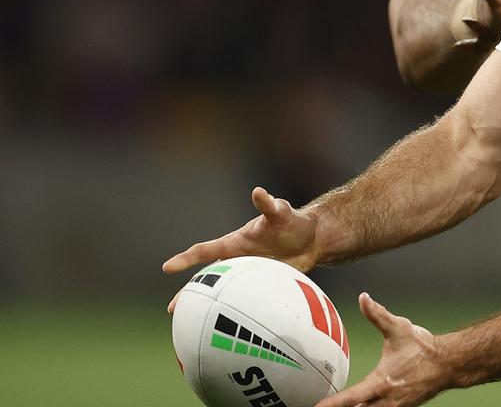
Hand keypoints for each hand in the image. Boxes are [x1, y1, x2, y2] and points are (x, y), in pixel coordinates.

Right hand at [162, 187, 318, 311]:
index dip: (186, 258)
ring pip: (222, 292)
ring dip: (208, 306)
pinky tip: (230, 329)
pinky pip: (243, 302)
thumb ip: (269, 205)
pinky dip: (234, 313)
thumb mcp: (281, 213)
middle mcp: (237, 260)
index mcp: (235, 243)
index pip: (205, 251)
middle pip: (207, 277)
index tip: (167, 267)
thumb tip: (259, 192)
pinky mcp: (260, 286)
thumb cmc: (293, 222)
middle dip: (189, 291)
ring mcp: (247, 275)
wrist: (312, 239)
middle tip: (173, 309)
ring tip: (191, 325)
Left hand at [316, 293, 448, 406]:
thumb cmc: (424, 348)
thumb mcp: (399, 328)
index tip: (317, 406)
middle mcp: (387, 399)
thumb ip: (378, 314)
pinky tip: (361, 406)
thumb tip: (363, 298)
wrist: (448, 363)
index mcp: (381, 382)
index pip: (350, 398)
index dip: (332, 404)